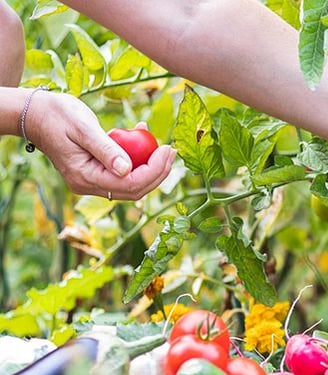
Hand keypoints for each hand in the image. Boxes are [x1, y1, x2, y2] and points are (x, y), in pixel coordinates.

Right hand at [26, 91, 173, 199]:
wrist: (36, 113)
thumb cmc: (57, 115)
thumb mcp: (83, 128)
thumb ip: (106, 149)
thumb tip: (127, 169)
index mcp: (85, 177)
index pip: (130, 184)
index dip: (154, 171)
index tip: (168, 150)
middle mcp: (89, 185)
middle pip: (134, 189)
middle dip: (158, 172)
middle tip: (171, 150)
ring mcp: (93, 181)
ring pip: (131, 183)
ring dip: (150, 166)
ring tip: (161, 144)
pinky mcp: (97, 172)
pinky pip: (123, 172)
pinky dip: (137, 158)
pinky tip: (141, 135)